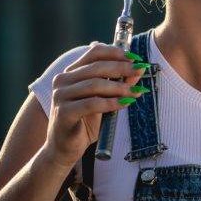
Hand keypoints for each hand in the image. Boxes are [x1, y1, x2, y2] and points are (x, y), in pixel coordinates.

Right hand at [41, 42, 148, 167]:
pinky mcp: (63, 113)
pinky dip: (110, 103)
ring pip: (94, 85)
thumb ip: (117, 83)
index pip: (94, 52)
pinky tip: (125, 104)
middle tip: (140, 71)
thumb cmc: (84, 122)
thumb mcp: (104, 99)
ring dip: (119, 87)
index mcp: (71, 72)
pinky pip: (91, 104)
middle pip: (96, 67)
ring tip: (136, 91)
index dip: (116, 53)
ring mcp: (60, 96)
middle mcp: (62, 80)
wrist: (64, 148)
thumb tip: (138, 70)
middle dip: (122, 68)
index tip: (135, 58)